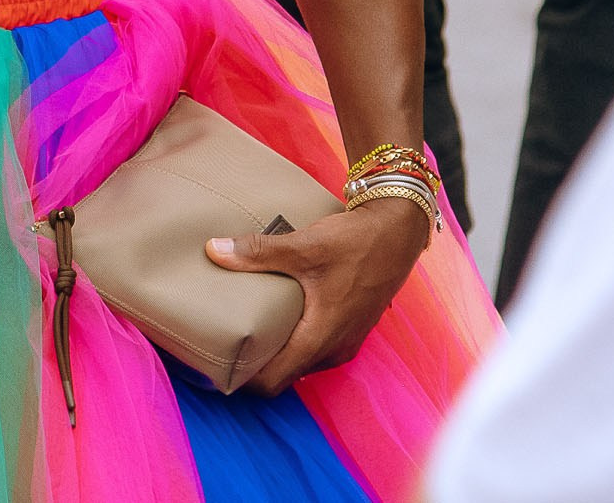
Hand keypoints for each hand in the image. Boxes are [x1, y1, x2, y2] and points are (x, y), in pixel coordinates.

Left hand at [208, 196, 431, 387]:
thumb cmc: (358, 243)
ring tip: (244, 327)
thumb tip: (214, 250)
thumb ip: (259, 252)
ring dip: (274, 351)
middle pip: (283, 374)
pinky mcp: (350, 327)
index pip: (273, 383)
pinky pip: (314, 346)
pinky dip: (293, 338)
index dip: (242, 378)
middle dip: (253, 365)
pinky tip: (276, 314)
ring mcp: (344, 340)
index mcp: (320, 339)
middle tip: (221, 342)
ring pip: (300, 361)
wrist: (399, 231)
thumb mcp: (305, 246)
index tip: (216, 362)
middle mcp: (334, 349)